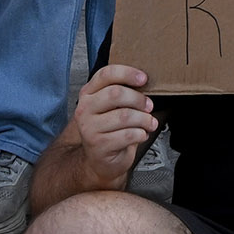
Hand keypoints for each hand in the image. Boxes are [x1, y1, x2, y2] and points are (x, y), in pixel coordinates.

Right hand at [69, 63, 156, 184]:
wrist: (100, 159)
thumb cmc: (110, 129)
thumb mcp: (112, 107)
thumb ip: (122, 91)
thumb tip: (144, 82)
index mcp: (88, 93)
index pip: (106, 74)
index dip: (127, 73)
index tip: (144, 79)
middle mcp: (84, 109)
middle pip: (116, 93)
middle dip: (139, 99)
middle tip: (149, 106)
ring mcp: (89, 128)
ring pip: (125, 116)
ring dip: (144, 119)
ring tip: (149, 123)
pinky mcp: (98, 145)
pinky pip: (127, 135)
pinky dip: (141, 134)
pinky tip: (141, 134)